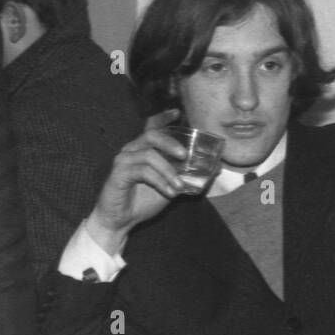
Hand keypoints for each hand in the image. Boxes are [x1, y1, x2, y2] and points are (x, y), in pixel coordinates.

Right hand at [87, 109, 186, 253]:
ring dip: (168, 170)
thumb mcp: (171, 186)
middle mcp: (132, 150)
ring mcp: (124, 160)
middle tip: (184, 155)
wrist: (121, 221)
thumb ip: (188, 176)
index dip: (163, 118)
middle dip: (170, 142)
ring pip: (149, 155)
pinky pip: (142, 171)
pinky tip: (170, 192)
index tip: (177, 112)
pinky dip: (159, 181)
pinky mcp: (119, 173)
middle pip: (151, 135)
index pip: (152, 127)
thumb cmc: (144, 201)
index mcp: (144, 149)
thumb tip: (215, 169)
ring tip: (179, 186)